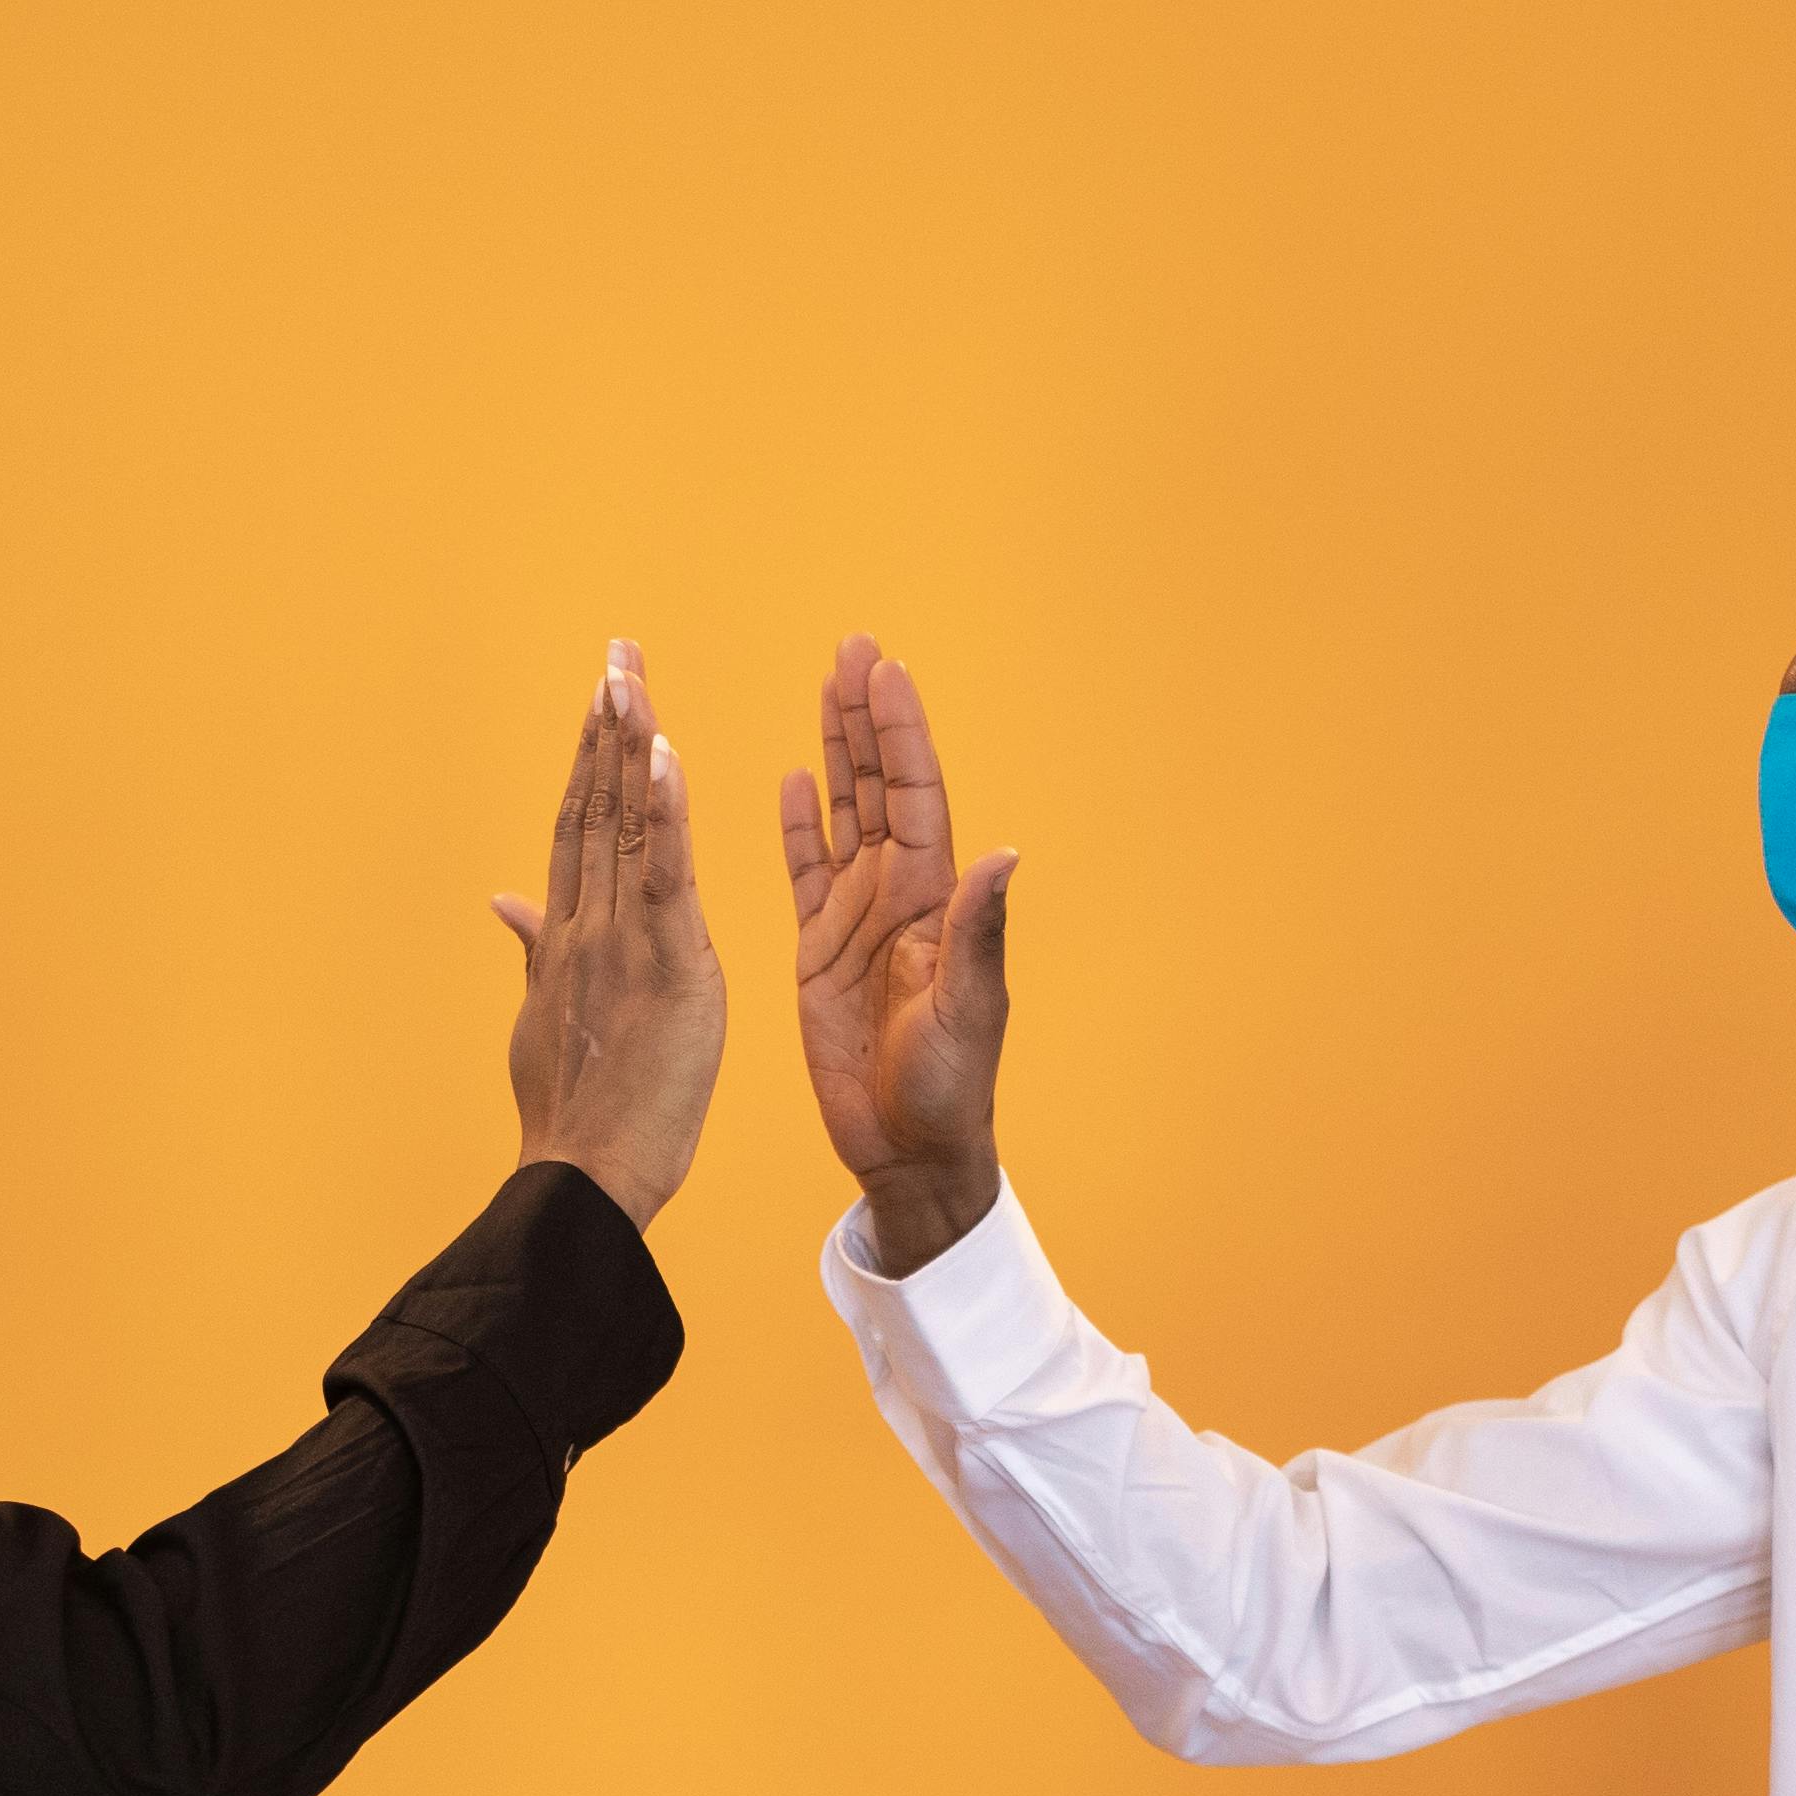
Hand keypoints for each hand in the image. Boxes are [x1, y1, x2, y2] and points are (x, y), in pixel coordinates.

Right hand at [491, 638, 724, 1227]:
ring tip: (630, 671)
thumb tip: (503, 901)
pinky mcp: (662, 964)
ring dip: (629, 741)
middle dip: (607, 723)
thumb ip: (531, 951)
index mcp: (565, 938)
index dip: (587, 756)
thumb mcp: (541, 1022)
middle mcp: (584, 925)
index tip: (599, 695)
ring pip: (622, 823)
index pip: (577, 826)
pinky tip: (664, 751)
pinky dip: (664, 810)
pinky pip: (663, 873)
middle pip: (594, 804)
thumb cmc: (573, 1116)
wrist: (582, 1177)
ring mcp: (618, 940)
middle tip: (618, 649)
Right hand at [777, 634, 1018, 1274]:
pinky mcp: (818, 949)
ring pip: (842, 813)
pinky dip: (799, 826)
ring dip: (835, 751)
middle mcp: (896, 894)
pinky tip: (792, 779)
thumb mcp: (967, 1008)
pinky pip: (805, 872)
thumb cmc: (948, 1087)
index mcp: (932, 898)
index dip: (900, 731)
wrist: (907, 1149)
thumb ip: (977, 931)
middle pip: (879, 785)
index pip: (916, 794)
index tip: (883, 669)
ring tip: (826, 685)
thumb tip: (1003, 854)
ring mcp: (855, 918)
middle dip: (866, 716)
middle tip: (852, 647)